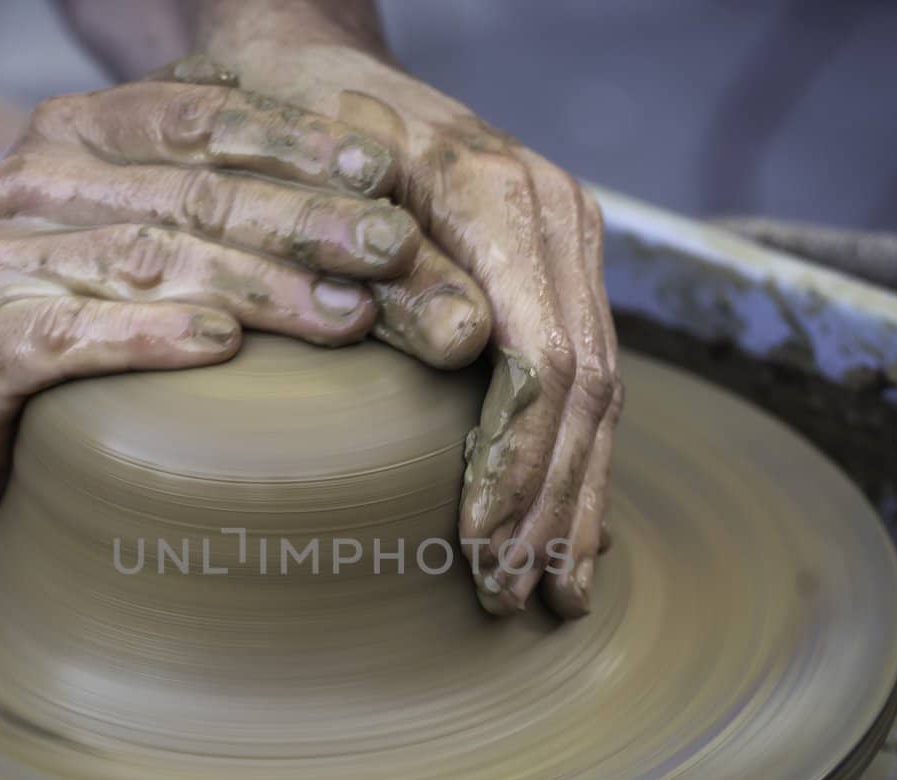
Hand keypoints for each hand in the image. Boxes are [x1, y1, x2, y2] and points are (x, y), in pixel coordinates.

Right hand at [0, 68, 427, 513]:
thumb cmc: (67, 308)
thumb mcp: (131, 225)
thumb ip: (208, 190)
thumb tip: (356, 180)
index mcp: (75, 134)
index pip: (197, 117)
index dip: (294, 140)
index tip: (380, 172)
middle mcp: (31, 183)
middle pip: (190, 193)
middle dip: (302, 219)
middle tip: (391, 252)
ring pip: (148, 261)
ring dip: (258, 286)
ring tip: (346, 314)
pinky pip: (76, 335)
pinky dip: (153, 338)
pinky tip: (221, 346)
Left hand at [201, 41, 622, 617]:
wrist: (317, 63)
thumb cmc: (296, 120)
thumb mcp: (318, 181)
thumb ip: (394, 264)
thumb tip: (468, 348)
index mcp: (506, 198)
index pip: (543, 361)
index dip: (517, 463)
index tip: (479, 549)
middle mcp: (556, 220)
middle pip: (585, 391)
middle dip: (552, 505)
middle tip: (520, 600)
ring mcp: (564, 243)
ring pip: (600, 393)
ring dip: (575, 500)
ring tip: (557, 593)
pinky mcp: (553, 268)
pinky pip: (584, 375)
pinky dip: (576, 458)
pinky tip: (571, 524)